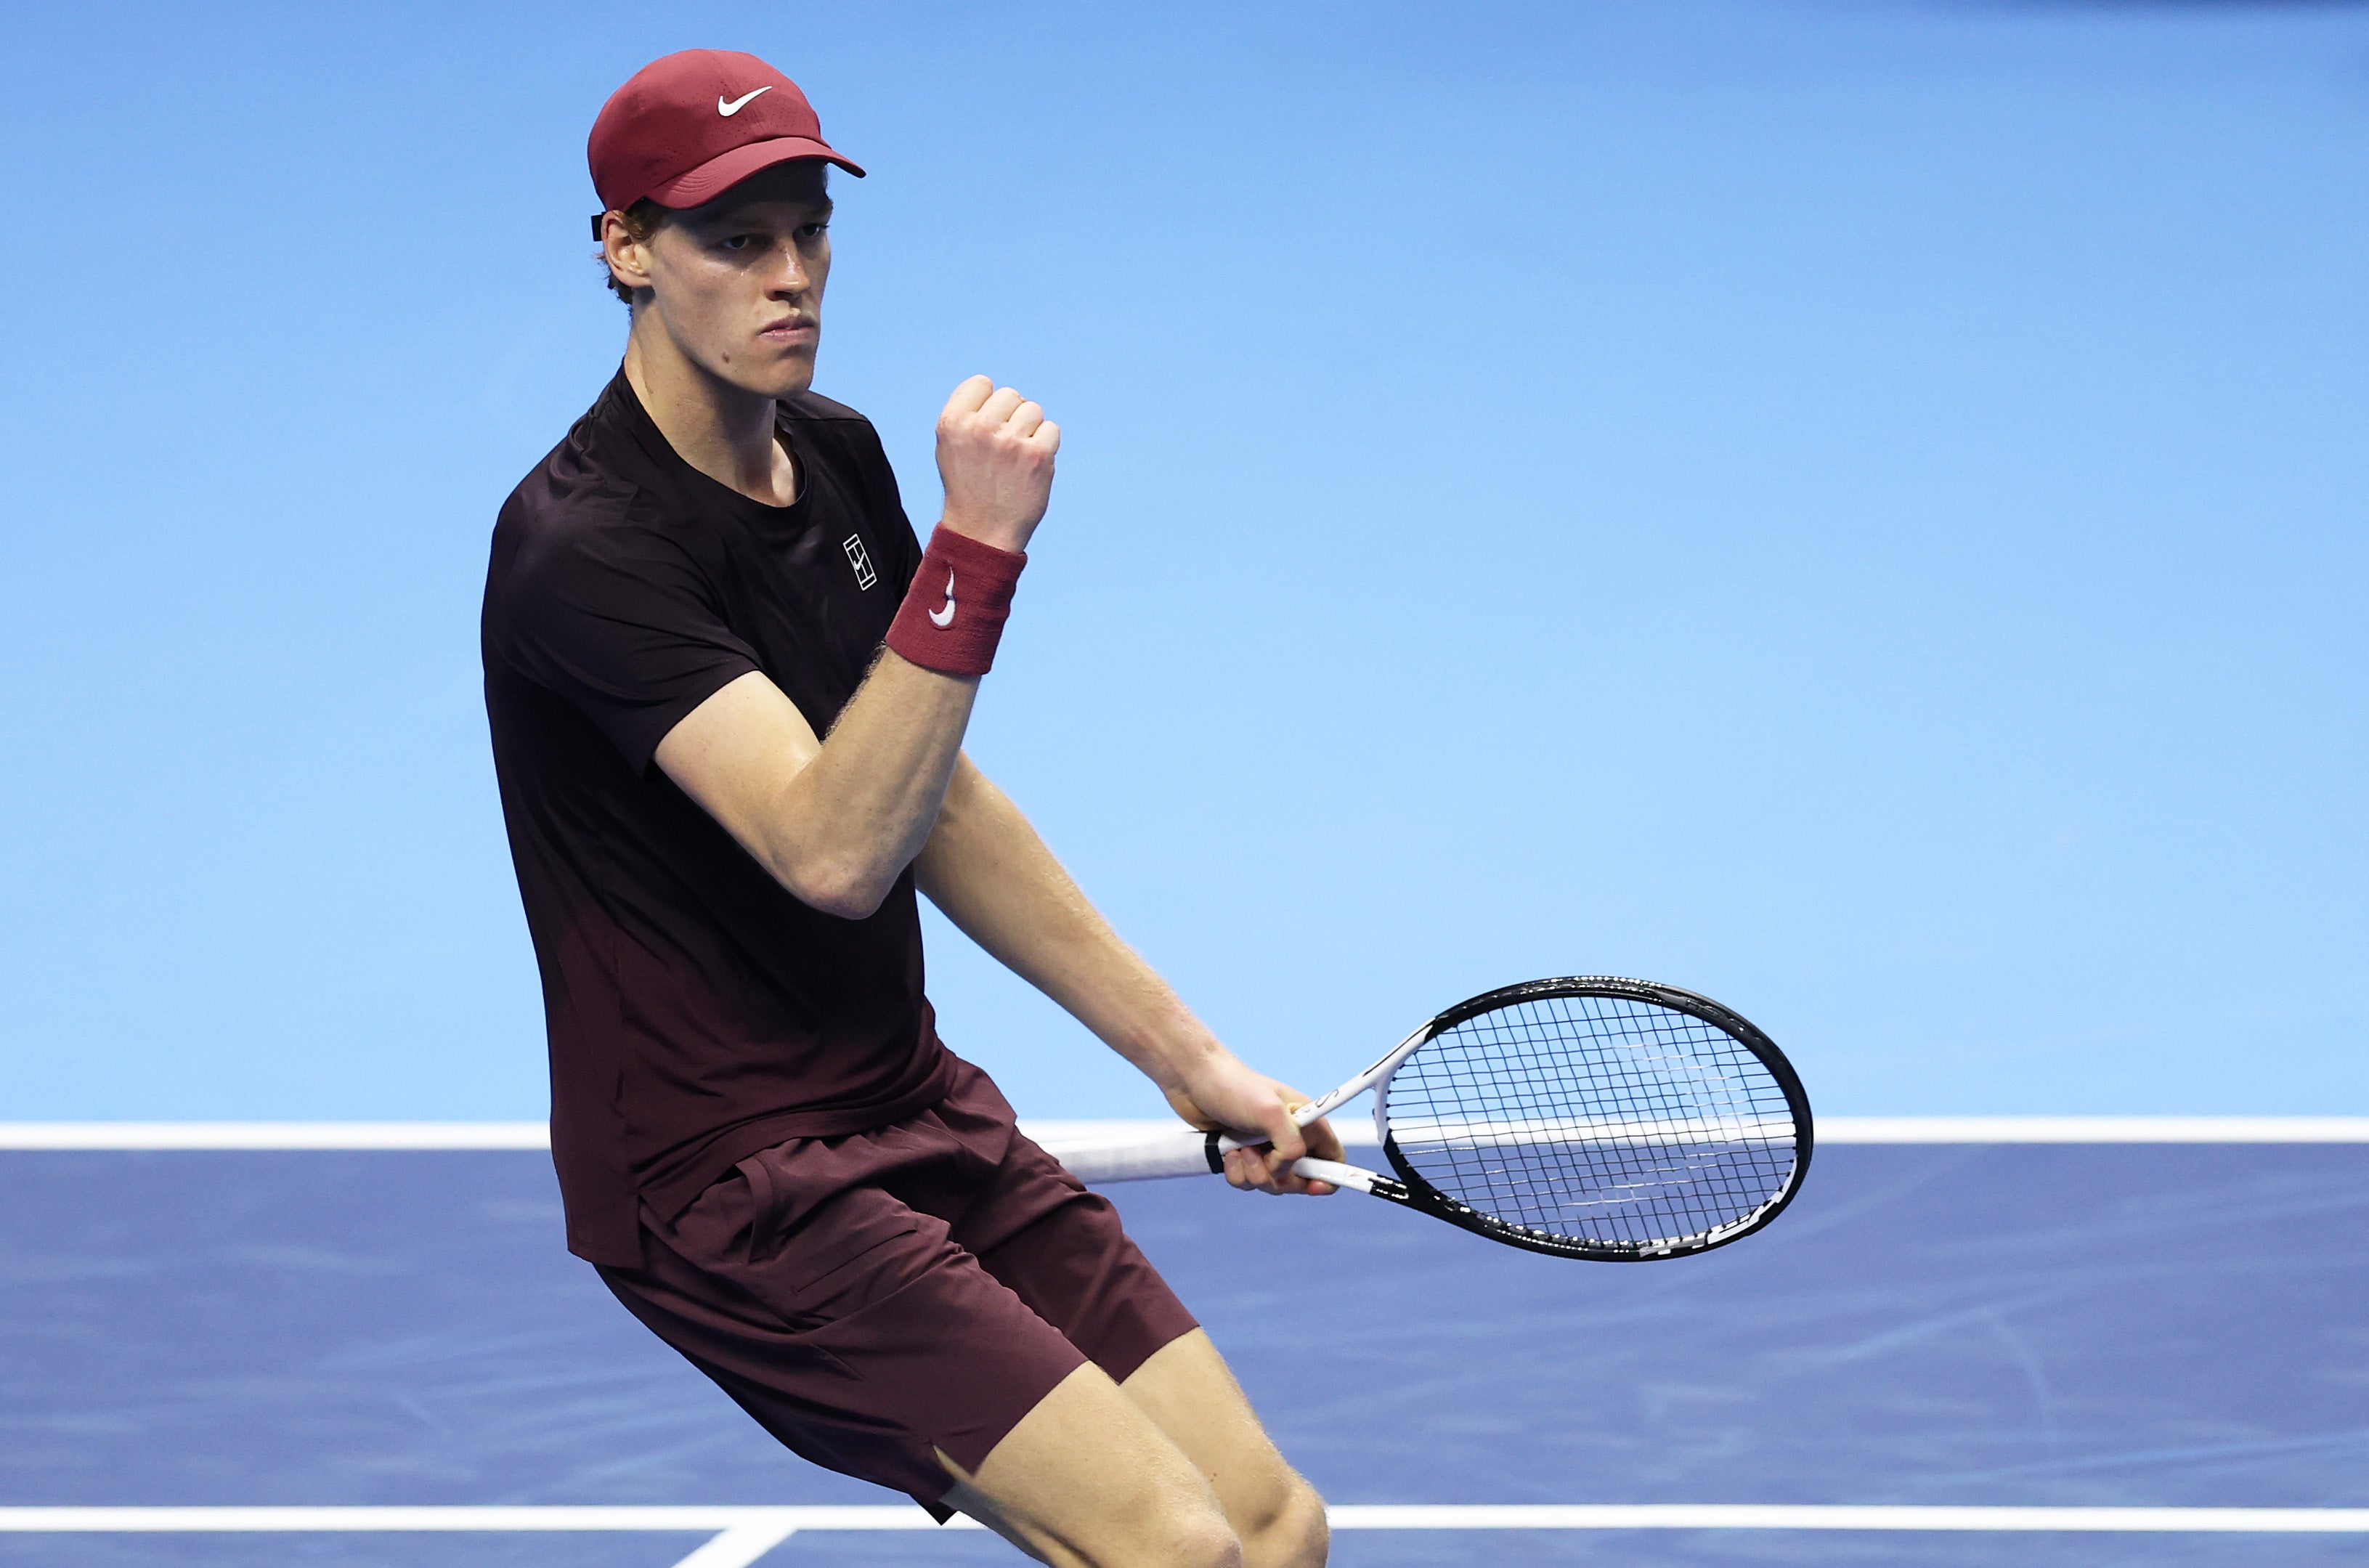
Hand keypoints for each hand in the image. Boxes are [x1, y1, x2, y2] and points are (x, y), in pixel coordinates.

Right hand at [935, 375, 1059, 553]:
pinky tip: (1031, 465)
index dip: (988, 403)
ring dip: (1030, 430)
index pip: (981, 383)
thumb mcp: (950, 447)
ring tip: (1017, 457)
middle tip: (1004, 446)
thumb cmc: (968, 487)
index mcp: (953, 423)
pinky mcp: (1037, 455)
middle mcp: (980, 428)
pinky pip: (1051, 430)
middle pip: (1010, 395)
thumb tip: (995, 391)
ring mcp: (1010, 441)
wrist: (982, 531)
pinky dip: (1046, 445)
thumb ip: (967, 415)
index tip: (987, 425)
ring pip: (1033, 410)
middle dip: (1011, 416)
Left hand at [1164, 1059, 1344, 1196]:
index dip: (1329, 1178)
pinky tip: (1227, 1151)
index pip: (1333, 1160)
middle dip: (1279, 1178)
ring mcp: (1266, 1150)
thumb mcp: (1271, 1112)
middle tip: (1262, 1159)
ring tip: (1239, 1148)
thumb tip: (1284, 1170)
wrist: (1194, 1082)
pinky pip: (1247, 1182)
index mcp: (1308, 1125)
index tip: (1312, 1186)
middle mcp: (1290, 1139)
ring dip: (1253, 1173)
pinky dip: (1236, 1173)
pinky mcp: (1243, 1157)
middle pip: (1301, 1181)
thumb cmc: (1235, 1088)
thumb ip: (1290, 1145)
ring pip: (1271, 1184)